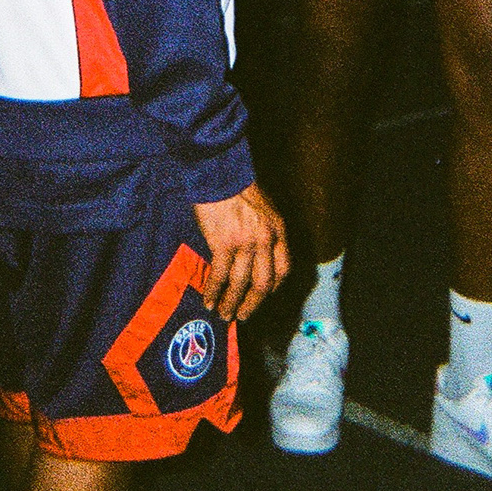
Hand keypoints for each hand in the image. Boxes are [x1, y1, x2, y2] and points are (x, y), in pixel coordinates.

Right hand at [191, 185, 287, 323]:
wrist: (220, 174)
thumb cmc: (238, 190)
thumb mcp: (264, 211)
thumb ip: (264, 233)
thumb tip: (254, 257)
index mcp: (279, 231)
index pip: (283, 269)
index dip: (273, 288)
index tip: (262, 298)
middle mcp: (266, 240)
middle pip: (264, 282)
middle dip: (253, 304)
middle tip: (242, 316)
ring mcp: (246, 243)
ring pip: (241, 283)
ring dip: (231, 302)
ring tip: (223, 313)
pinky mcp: (223, 243)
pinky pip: (220, 275)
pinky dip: (213, 290)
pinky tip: (208, 299)